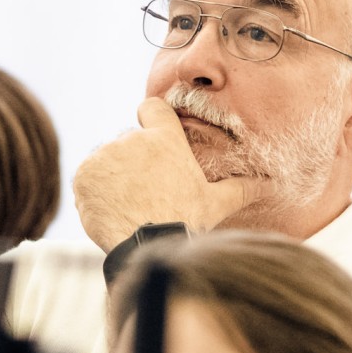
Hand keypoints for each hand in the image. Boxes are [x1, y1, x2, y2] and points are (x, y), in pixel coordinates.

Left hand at [73, 98, 270, 250]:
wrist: (148, 244)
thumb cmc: (186, 220)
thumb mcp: (217, 203)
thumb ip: (239, 189)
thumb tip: (268, 184)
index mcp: (165, 139)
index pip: (152, 108)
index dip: (151, 120)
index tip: (151, 141)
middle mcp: (132, 139)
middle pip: (128, 143)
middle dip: (133, 163)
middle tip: (145, 193)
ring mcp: (105, 155)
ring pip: (106, 161)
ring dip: (113, 178)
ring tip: (129, 206)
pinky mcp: (84, 174)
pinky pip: (87, 179)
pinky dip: (94, 192)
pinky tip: (111, 211)